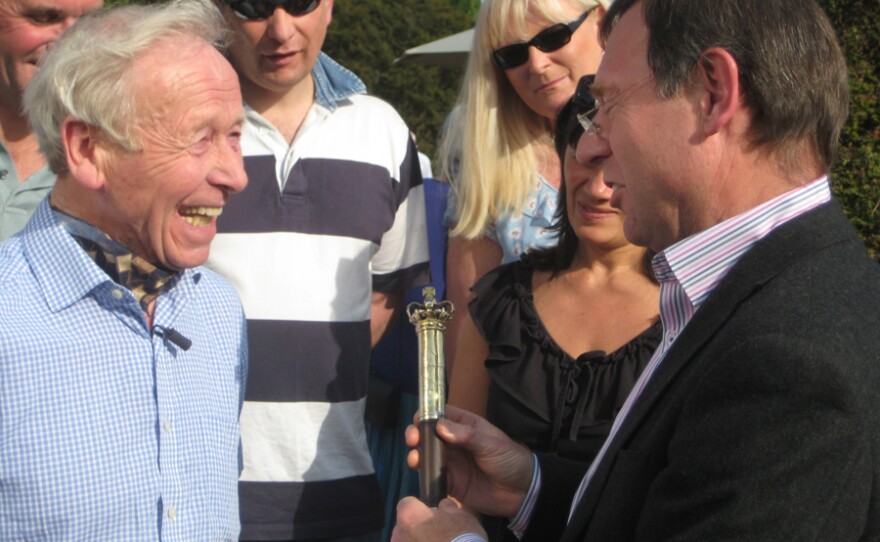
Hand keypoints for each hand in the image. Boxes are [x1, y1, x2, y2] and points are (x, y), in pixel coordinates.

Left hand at [392, 497, 484, 541]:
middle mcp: (398, 534)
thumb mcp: (461, 515)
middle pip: (403, 526)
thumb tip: (442, 507)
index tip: (431, 516)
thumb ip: (446, 507)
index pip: (407, 504)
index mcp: (409, 515)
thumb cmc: (461, 539)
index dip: (420, 508)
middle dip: (416, 529)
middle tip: (435, 536)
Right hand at [406, 405, 533, 517]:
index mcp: (464, 426)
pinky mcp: (450, 483)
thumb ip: (467, 436)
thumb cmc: (510, 460)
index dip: (426, 415)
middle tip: (413, 440)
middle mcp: (454, 442)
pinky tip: (421, 475)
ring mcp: (451, 463)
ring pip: (426, 456)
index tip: (417, 421)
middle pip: (428, 435)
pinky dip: (423, 476)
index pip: (440, 415)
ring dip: (416, 455)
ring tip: (415, 459)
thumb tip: (440, 426)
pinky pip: (432, 477)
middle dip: (416, 435)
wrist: (522, 492)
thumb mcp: (492, 444)